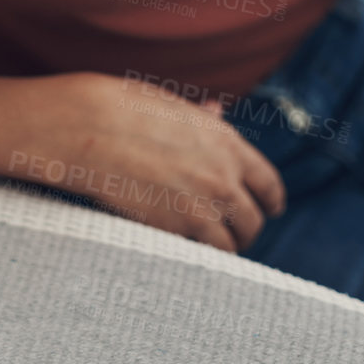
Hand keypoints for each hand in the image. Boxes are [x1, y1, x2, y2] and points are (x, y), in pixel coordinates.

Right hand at [19, 71, 287, 254]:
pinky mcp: (174, 233)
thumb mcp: (174, 107)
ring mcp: (201, 210)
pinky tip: (184, 250)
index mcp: (228, 144)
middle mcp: (223, 179)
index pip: (268, 183)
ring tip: (208, 248)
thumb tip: (217, 109)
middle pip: (253, 222)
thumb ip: (202, 119)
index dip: (271, 200)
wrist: (92, 129)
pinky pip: (198, 256)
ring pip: (230, 247)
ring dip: (221, 248)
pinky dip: (195, 257)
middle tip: (234, 234)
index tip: (270, 209)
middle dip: (245, 229)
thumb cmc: (126, 109)